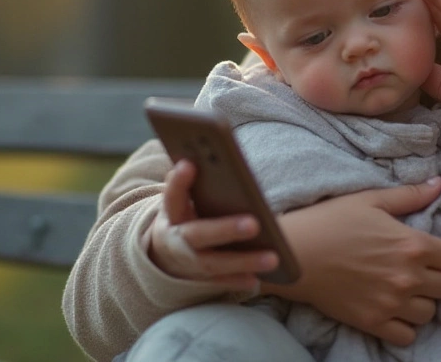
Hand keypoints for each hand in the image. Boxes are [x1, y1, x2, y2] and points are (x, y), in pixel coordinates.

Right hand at [144, 159, 279, 290]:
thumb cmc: (185, 216)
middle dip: (226, 229)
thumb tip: (202, 159)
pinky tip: (259, 278)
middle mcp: (177, 239)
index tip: (189, 164)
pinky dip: (238, 280)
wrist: (166, 254)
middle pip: (199, 234)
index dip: (178, 182)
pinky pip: (220, 281)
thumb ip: (191, 184)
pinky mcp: (200, 279)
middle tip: (255, 224)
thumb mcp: (182, 200)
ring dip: (243, 261)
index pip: (172, 196)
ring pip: (213, 263)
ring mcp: (187, 263)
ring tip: (273, 258)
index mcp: (171, 214)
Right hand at [262, 178, 440, 345]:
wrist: (295, 253)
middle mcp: (408, 277)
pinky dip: (405, 327)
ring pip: (431, 313)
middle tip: (427, 272)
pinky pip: (407, 336)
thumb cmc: (331, 221)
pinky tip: (394, 311)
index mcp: (413, 244)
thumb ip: (409, 195)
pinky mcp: (373, 322)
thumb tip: (439, 184)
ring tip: (408, 291)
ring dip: (424, 302)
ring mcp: (391, 303)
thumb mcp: (371, 200)